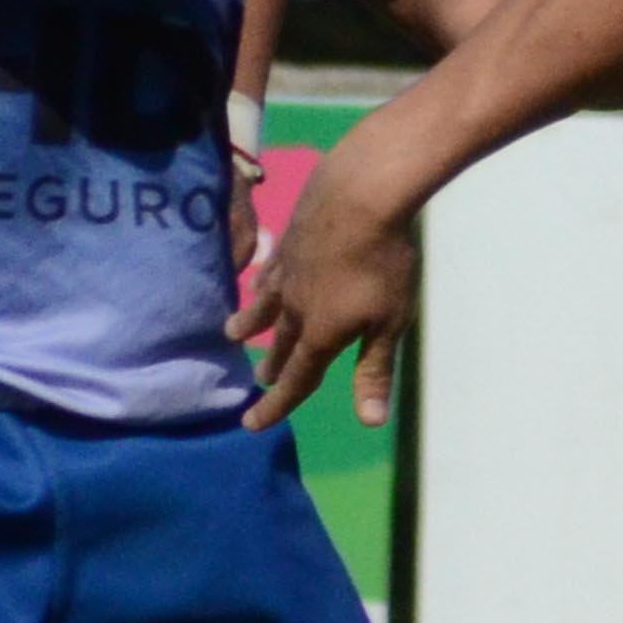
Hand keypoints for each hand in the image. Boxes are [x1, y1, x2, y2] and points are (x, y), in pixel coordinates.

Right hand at [232, 134, 425, 429]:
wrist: (359, 196)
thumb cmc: (383, 263)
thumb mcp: (390, 323)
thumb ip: (374, 370)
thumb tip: (369, 422)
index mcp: (319, 332)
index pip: (297, 379)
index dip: (277, 405)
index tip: (251, 425)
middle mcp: (294, 307)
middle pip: (281, 343)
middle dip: (273, 365)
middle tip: (261, 381)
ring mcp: (286, 272)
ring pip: (264, 306)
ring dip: (250, 323)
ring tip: (232, 334)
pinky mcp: (287, 242)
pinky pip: (266, 273)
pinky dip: (258, 285)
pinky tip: (256, 282)